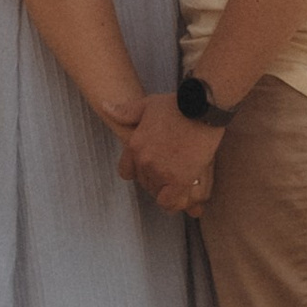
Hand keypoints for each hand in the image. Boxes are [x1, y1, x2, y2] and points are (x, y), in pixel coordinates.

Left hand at [119, 91, 219, 216]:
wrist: (201, 109)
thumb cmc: (177, 105)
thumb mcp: (148, 104)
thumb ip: (126, 112)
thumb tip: (105, 106)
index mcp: (135, 146)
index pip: (127, 172)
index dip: (138, 171)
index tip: (152, 166)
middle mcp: (144, 162)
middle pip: (144, 182)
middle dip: (156, 178)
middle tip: (172, 168)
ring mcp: (161, 172)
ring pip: (157, 192)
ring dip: (166, 188)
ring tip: (180, 179)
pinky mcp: (179, 180)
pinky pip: (169, 202)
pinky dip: (174, 201)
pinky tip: (182, 192)